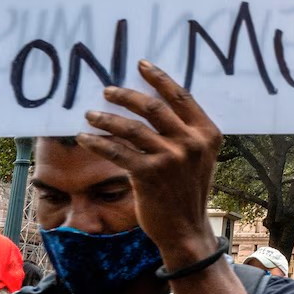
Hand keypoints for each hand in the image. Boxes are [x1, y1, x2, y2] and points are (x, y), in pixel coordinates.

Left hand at [80, 59, 221, 266]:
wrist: (185, 228)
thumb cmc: (188, 190)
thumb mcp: (199, 156)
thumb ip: (186, 131)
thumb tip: (154, 104)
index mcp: (207, 133)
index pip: (181, 96)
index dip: (159, 78)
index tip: (141, 65)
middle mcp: (191, 142)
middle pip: (154, 107)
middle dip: (127, 95)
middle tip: (108, 90)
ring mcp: (171, 158)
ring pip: (132, 128)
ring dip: (106, 118)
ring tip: (90, 113)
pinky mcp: (149, 174)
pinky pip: (118, 151)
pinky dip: (99, 142)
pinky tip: (86, 138)